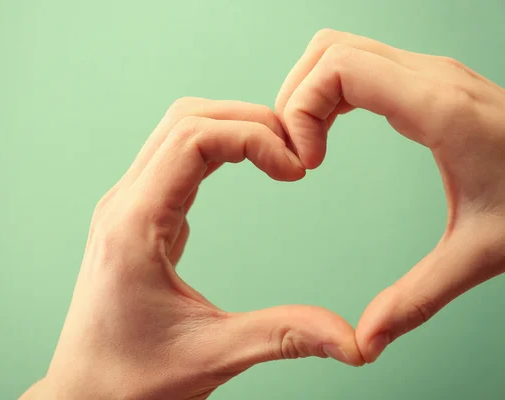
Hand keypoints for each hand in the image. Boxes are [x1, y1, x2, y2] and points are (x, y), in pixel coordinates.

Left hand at [21, 98, 363, 399]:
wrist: (83, 392)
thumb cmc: (132, 379)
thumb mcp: (212, 356)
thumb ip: (283, 338)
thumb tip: (353, 341)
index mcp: (134, 226)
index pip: (194, 140)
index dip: (253, 138)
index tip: (296, 171)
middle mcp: (124, 204)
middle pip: (186, 120)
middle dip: (247, 122)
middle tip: (295, 153)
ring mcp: (126, 206)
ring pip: (177, 132)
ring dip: (230, 129)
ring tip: (276, 155)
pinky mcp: (136, 216)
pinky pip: (173, 158)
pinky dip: (214, 149)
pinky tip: (243, 167)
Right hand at [275, 29, 504, 362]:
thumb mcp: (481, 255)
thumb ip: (416, 300)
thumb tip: (365, 342)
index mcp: (438, 108)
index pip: (338, 67)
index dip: (302, 109)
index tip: (307, 164)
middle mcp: (430, 77)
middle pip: (329, 51)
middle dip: (296, 100)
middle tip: (298, 155)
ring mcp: (429, 75)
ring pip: (339, 51)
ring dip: (310, 94)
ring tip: (309, 146)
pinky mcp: (426, 84)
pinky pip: (358, 67)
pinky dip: (330, 95)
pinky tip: (330, 134)